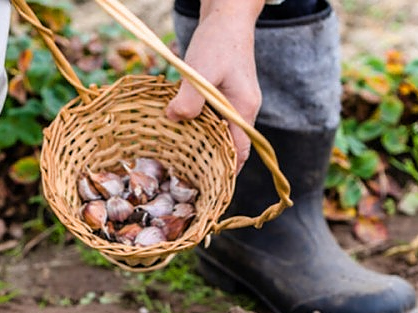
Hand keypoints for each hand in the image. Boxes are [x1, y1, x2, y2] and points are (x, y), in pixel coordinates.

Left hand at [166, 3, 262, 168]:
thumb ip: (189, 99)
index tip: (207, 189)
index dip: (226, 172)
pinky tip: (179, 133)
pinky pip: (213, 121)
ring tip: (180, 162)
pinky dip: (199, 130)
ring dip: (203, 146)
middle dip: (212, 164)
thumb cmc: (217, 42)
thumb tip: (173, 120)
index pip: (240, 152)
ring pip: (220, 135)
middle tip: (186, 181)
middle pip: (231, 147)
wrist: (225, 18)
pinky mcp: (223, 96)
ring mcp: (234, 104)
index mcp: (243, 109)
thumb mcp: (200, 70)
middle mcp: (243, 110)